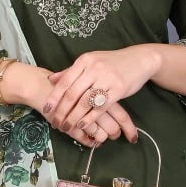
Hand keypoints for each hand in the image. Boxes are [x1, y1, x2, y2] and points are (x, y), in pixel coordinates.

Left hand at [42, 46, 159, 145]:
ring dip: (74, 117)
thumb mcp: (90, 62)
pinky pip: (100, 107)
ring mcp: (107, 78)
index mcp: (84, 61)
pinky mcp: (119, 89)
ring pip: (85, 102)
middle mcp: (94, 68)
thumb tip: (50, 79)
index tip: (47, 109)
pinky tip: (83, 125)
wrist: (139, 59)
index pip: (65, 81)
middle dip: (62, 111)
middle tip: (56, 123)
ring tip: (67, 127)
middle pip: (72, 94)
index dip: (54, 97)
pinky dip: (90, 118)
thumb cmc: (112, 63)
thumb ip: (71, 71)